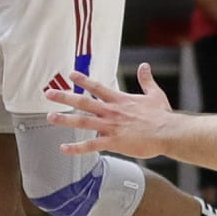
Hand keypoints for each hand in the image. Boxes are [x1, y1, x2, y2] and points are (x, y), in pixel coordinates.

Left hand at [44, 64, 176, 158]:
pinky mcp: (113, 142)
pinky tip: (64, 149)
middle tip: (49, 94)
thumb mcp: (154, 94)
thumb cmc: (162, 116)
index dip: (82, 80)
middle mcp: (111, 111)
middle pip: (83, 102)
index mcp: (120, 100)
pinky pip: (91, 145)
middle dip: (64, 97)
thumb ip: (146, 80)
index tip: (70, 75)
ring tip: (50, 117)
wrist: (167, 132)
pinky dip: (76, 148)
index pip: (97, 87)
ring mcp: (110, 127)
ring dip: (65, 120)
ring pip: (82, 122)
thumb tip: (145, 66)